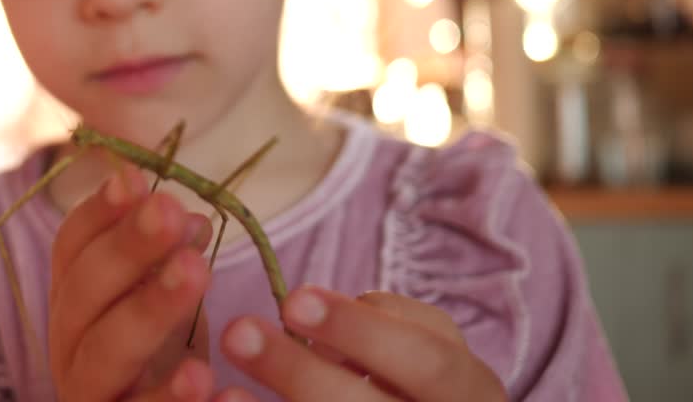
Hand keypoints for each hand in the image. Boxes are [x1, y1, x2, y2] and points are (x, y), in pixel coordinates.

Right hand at [49, 165, 216, 400]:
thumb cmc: (158, 359)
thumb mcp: (163, 302)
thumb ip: (169, 260)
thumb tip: (190, 217)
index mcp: (74, 301)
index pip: (71, 248)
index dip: (99, 211)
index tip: (134, 176)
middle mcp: (69, 343)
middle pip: (84, 290)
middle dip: (127, 247)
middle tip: (170, 210)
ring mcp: (88, 391)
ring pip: (106, 351)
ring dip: (149, 308)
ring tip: (198, 270)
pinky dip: (168, 398)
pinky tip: (204, 376)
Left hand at [214, 287, 507, 400]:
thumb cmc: (420, 382)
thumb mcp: (427, 348)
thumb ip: (382, 327)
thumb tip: (303, 310)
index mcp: (470, 391)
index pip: (425, 362)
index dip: (359, 332)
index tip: (292, 300)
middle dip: (301, 374)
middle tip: (238, 333)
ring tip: (223, 390)